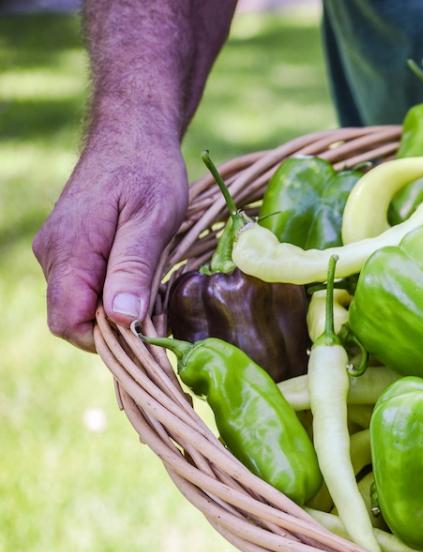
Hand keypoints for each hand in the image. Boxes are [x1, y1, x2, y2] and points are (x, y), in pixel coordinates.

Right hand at [33, 129, 186, 350]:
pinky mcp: (72, 248)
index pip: (68, 323)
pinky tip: (144, 274)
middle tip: (160, 309)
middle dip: (116, 325)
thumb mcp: (152, 218)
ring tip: (155, 285)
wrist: (132, 133)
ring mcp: (60, 252)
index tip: (146, 331)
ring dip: (119, 307)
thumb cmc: (147, 170)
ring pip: (84, 303)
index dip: (107, 339)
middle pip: (75, 319)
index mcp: (68, 251)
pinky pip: (88, 286)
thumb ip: (133, 267)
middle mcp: (53, 255)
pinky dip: (116, 291)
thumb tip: (121, 318)